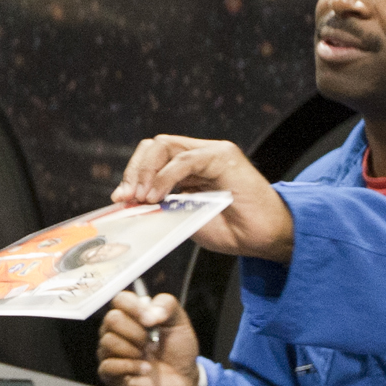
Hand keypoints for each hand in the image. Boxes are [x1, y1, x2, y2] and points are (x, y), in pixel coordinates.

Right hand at [99, 289, 200, 385]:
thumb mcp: (180, 322)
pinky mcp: (110, 374)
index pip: (119, 300)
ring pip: (108, 342)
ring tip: (146, 357)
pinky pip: (108, 365)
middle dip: (136, 332)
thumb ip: (167, 306)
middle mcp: (115, 331)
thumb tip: (148, 314)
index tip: (150, 320)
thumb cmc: (178, 350)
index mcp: (130, 314)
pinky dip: (131, 367)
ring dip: (133, 350)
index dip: (134, 307)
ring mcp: (110, 352)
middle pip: (112, 319)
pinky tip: (144, 369)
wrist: (184, 379)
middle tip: (150, 342)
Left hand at [112, 134, 295, 259]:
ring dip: (146, 173)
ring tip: (141, 198)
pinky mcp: (223, 157)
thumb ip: (162, 205)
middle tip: (127, 198)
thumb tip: (131, 203)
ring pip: (164, 146)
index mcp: (188, 168)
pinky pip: (185, 159)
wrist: (265, 238)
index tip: (120, 199)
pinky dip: (165, 177)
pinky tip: (157, 195)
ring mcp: (211, 153)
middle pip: (154, 146)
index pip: (151, 158)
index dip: (133, 175)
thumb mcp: (185, 217)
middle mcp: (199, 155)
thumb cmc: (232, 230)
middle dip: (134, 171)